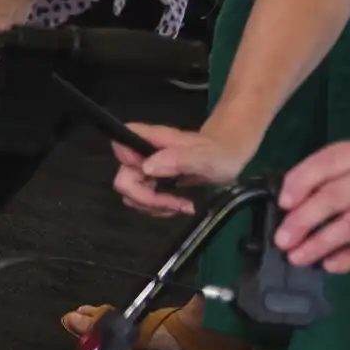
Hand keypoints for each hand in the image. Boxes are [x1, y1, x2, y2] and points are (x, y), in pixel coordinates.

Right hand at [113, 117, 260, 219]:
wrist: (230, 155)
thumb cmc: (219, 152)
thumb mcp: (205, 157)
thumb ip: (178, 159)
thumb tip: (146, 168)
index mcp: (151, 141)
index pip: (119, 147)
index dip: (128, 166)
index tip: (152, 179)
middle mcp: (143, 155)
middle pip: (124, 179)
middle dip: (146, 198)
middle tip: (174, 203)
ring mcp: (148, 170)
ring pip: (133, 194)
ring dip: (155, 207)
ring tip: (181, 205)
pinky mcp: (154, 183)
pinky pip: (145, 200)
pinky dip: (160, 208)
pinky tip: (179, 206)